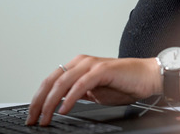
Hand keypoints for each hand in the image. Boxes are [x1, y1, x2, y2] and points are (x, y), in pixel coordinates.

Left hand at [26, 55, 159, 125]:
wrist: (147, 77)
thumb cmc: (124, 83)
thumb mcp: (95, 91)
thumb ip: (78, 93)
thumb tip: (60, 104)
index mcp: (78, 65)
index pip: (51, 81)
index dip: (38, 98)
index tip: (32, 115)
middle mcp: (82, 62)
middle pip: (52, 80)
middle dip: (39, 102)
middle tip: (33, 119)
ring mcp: (91, 65)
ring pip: (63, 82)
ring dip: (51, 103)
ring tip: (46, 118)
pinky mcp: (102, 70)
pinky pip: (81, 84)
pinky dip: (70, 98)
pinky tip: (64, 110)